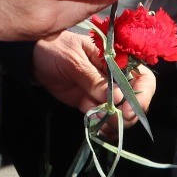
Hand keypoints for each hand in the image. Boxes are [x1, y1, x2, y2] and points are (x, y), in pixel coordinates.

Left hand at [33, 32, 155, 138]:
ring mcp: (104, 92)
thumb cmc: (55, 49)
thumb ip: (93, 78)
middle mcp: (115, 77)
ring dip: (115, 122)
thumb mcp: (73, 60)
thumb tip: (117, 97)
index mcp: (117, 59)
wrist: (33, 59)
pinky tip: (98, 128)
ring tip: (99, 121)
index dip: (141, 95)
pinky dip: (104, 126)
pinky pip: (105, 118)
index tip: (127, 109)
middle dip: (129, 114)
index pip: (143, 77)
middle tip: (113, 120)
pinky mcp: (92, 103)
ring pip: (122, 113)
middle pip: (136, 100)